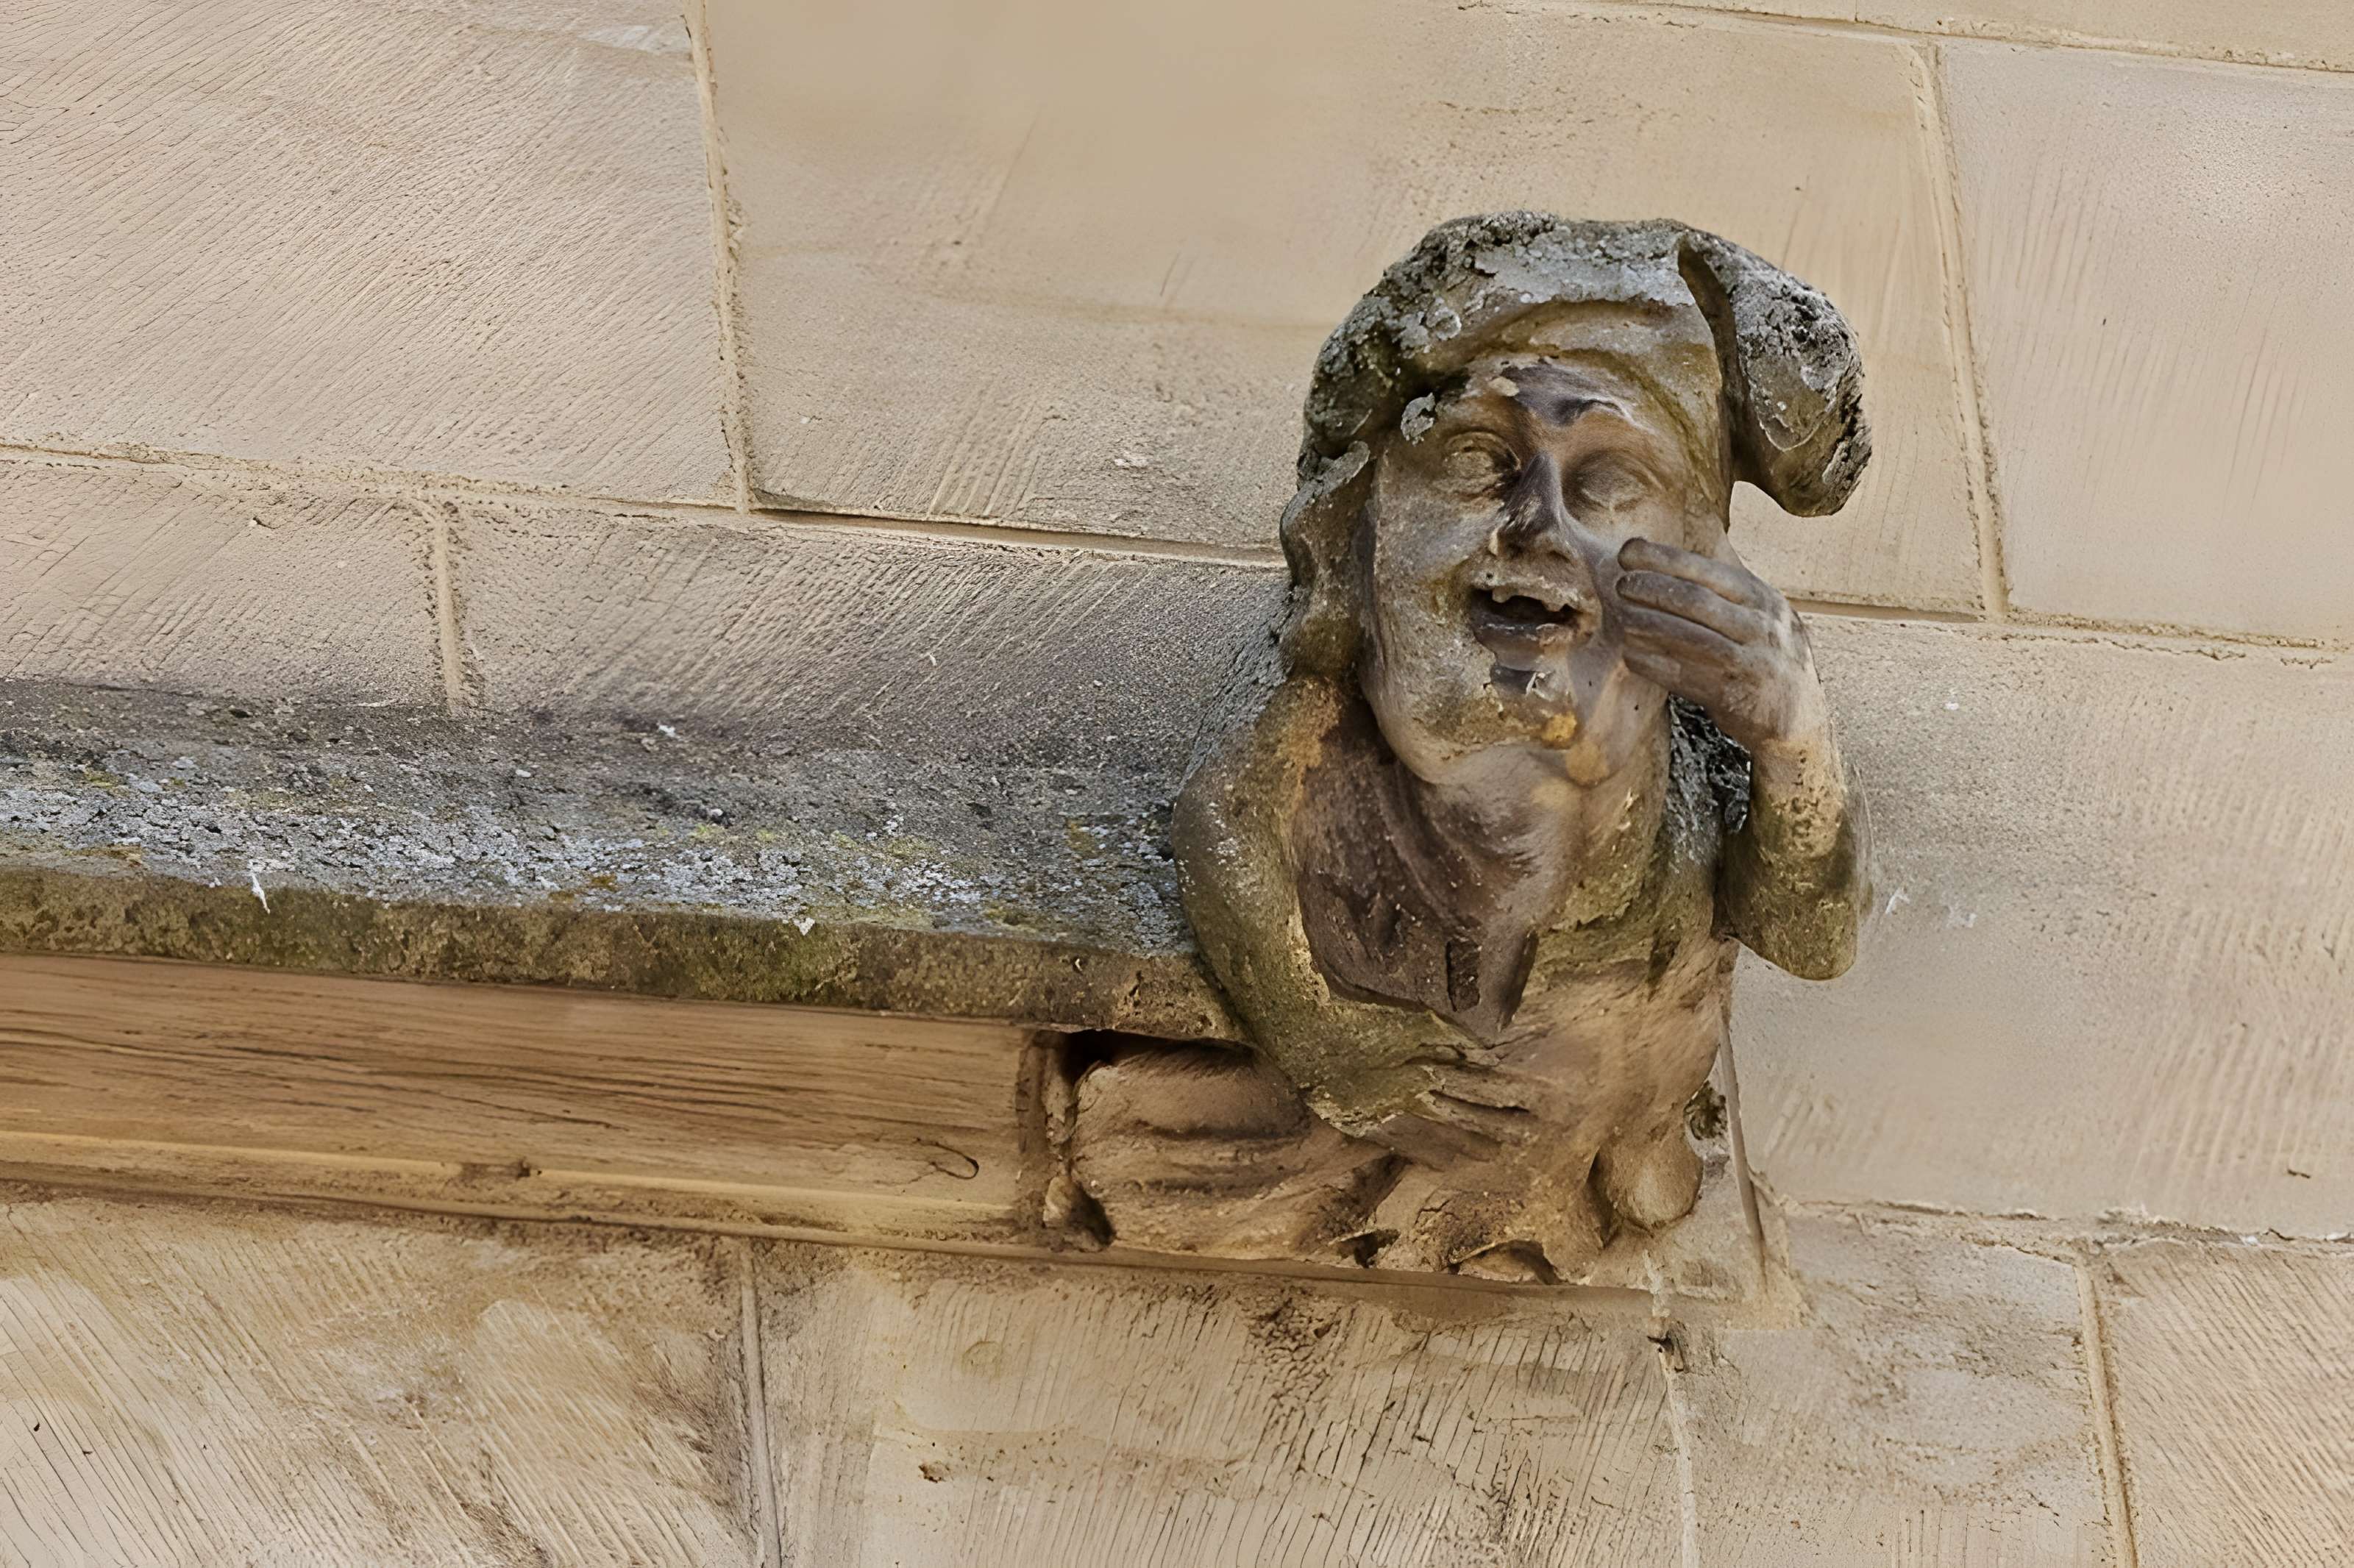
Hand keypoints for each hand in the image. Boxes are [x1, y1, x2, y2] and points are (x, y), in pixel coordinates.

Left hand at [1615, 537, 1828, 755]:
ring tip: (1621, 617)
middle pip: (1697, 600)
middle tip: (1621, 584)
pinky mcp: (1733, 696)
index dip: (1664, 558)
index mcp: (1764, 600)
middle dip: (1652, 588)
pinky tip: (1631, 654)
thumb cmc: (1767, 657)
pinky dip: (1653, 663)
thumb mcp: (1765, 617)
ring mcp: (1750, 663)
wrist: (1799, 717)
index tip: (1629, 551)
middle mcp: (1762, 627)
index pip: (1709, 570)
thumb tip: (1672, 560)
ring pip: (1689, 637)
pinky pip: (1684, 676)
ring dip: (1648, 624)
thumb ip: (1729, 592)